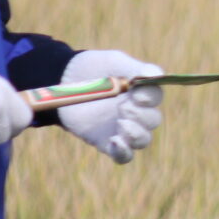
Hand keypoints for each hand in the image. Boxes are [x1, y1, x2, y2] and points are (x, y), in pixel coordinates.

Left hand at [59, 50, 163, 164]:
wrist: (62, 80)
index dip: (150, 98)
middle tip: (123, 108)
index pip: (155, 97)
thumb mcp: (113, 62)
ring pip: (143, 140)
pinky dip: (123, 152)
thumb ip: (134, 68)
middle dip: (142, 115)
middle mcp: (137, 112)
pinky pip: (123, 156)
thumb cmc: (92, 68)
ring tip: (121, 123)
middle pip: (153, 120)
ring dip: (137, 134)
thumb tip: (155, 75)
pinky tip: (115, 142)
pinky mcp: (107, 142)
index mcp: (141, 92)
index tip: (137, 95)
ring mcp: (123, 129)